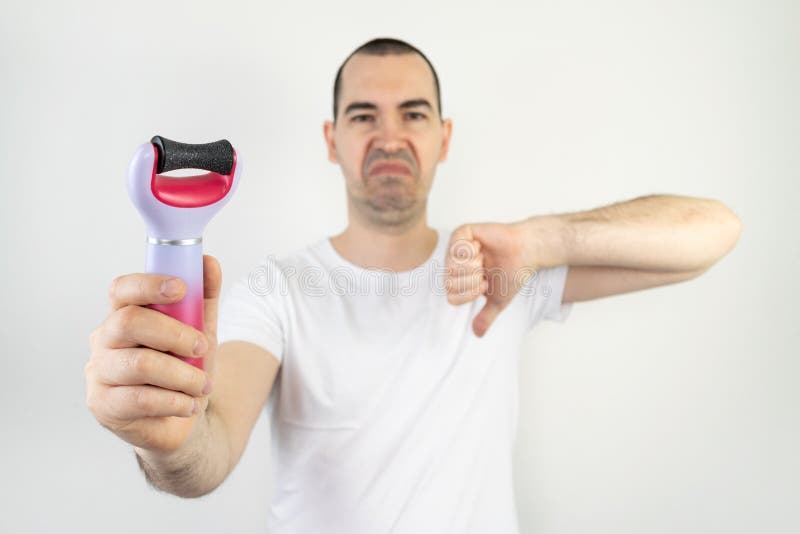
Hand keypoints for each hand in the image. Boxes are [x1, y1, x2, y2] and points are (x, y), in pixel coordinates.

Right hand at [85, 255, 221, 452]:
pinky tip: (190, 404)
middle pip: (129, 322)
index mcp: (123, 315)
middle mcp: (103, 340)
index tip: (180, 288)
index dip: (149, 284)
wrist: (184, 418)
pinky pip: (141, 400)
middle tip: (202, 347)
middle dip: (174, 333)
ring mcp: (99, 373)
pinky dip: (175, 402)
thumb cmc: (184, 368)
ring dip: (182, 374)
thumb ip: (204, 298)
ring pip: (140, 364)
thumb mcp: (200, 331)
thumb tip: (210, 263)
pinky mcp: (104, 406)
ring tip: (203, 384)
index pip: (122, 289)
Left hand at [445, 218, 560, 336]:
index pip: (451, 297)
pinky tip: (480, 247)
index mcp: (460, 281)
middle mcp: (454, 265)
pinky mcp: (462, 233)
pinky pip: (456, 247)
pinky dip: (472, 251)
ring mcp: (456, 249)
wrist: (526, 252)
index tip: (485, 284)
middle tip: (485, 270)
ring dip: (474, 265)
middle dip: (473, 280)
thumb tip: (477, 335)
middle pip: (449, 283)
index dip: (470, 294)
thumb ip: (486, 316)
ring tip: (484, 258)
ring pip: (452, 267)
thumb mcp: (498, 300)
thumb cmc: (512, 273)